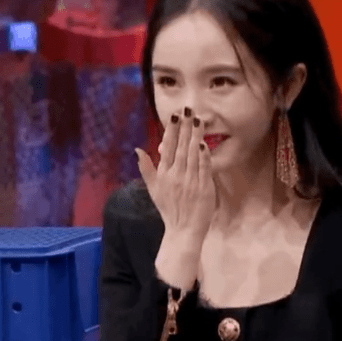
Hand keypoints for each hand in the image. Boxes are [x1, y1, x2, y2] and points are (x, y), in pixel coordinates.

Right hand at [135, 107, 216, 241]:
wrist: (183, 230)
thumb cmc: (169, 209)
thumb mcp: (154, 189)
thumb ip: (146, 168)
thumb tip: (137, 150)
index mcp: (164, 175)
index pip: (167, 148)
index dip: (171, 131)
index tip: (174, 116)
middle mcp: (176, 176)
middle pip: (180, 147)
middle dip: (184, 127)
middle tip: (188, 110)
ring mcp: (190, 182)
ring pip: (192, 155)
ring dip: (195, 136)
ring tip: (198, 120)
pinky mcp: (203, 188)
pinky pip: (203, 169)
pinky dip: (203, 156)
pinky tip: (203, 143)